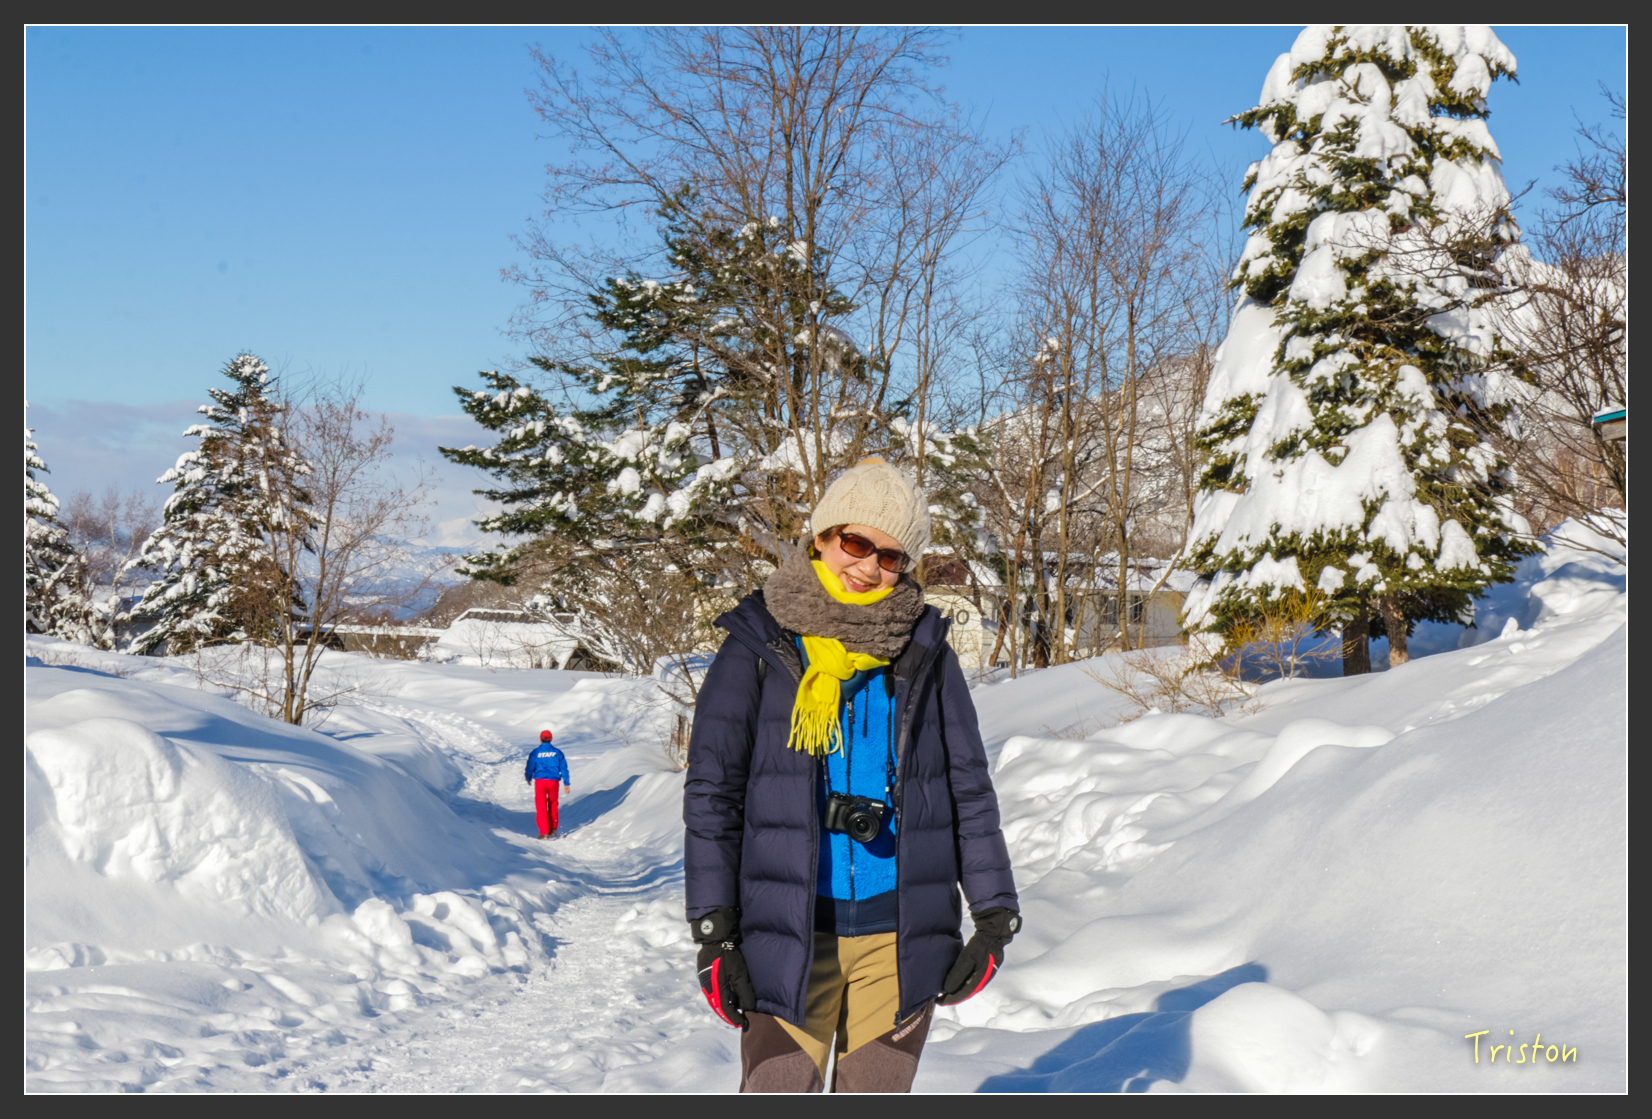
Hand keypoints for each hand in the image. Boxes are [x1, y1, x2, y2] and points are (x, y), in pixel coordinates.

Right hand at [690, 907, 752, 1027]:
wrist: (715, 938)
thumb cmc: (728, 956)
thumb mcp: (740, 974)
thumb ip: (745, 992)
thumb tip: (749, 1007)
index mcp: (716, 991)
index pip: (725, 1010)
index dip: (734, 1018)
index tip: (743, 1024)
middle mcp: (708, 990)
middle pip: (718, 1007)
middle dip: (728, 1015)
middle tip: (738, 1020)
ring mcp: (704, 983)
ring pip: (714, 1000)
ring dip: (724, 1006)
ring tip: (734, 1010)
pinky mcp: (704, 975)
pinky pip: (712, 992)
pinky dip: (720, 997)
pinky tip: (728, 995)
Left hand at [938, 907, 1020, 1005]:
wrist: (995, 930)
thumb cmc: (981, 943)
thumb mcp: (968, 956)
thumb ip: (959, 973)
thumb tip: (948, 989)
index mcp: (982, 978)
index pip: (964, 993)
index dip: (952, 998)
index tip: (940, 1001)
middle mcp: (985, 978)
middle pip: (968, 992)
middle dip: (954, 996)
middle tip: (941, 999)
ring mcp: (987, 972)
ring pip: (971, 987)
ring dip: (959, 990)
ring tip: (947, 993)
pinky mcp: (987, 966)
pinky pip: (973, 980)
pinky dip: (964, 983)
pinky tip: (959, 982)